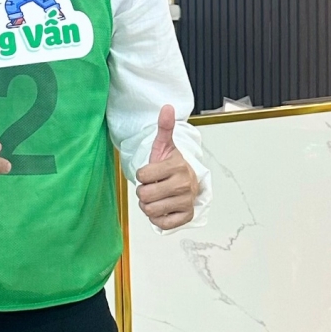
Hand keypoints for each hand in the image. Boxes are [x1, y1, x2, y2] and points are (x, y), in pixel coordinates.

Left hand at [135, 105, 197, 230]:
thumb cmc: (171, 165)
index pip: (142, 176)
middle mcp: (184, 185)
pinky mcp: (186, 216)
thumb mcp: (165, 146)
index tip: (151, 173)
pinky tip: (163, 208)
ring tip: (157, 197)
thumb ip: (164, 128)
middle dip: (144, 192)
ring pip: (150, 210)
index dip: (142, 175)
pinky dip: (158, 219)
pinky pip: (162, 224)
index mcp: (177, 166)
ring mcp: (186, 201)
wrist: (187, 182)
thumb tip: (167, 107)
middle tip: (153, 186)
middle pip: (144, 195)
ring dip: (149, 205)